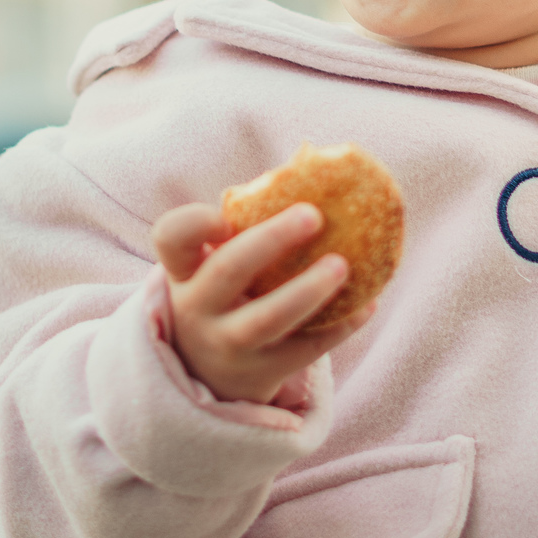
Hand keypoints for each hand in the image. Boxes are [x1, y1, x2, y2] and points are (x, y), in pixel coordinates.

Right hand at [152, 202, 374, 404]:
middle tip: (314, 215)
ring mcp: (227, 345)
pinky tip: (366, 306)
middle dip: (272, 240)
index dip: (195, 223)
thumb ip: (244, 229)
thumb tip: (310, 162)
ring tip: (344, 265)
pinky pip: (304, 350)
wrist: (207, 376)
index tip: (225, 215)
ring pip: (268, 318)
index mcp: (184, 271)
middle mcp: (198, 308)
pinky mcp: (261, 373)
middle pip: (228, 271)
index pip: (171, 238)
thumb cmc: (223, 297)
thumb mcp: (210, 269)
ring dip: (309, 290)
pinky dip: (339, 327)